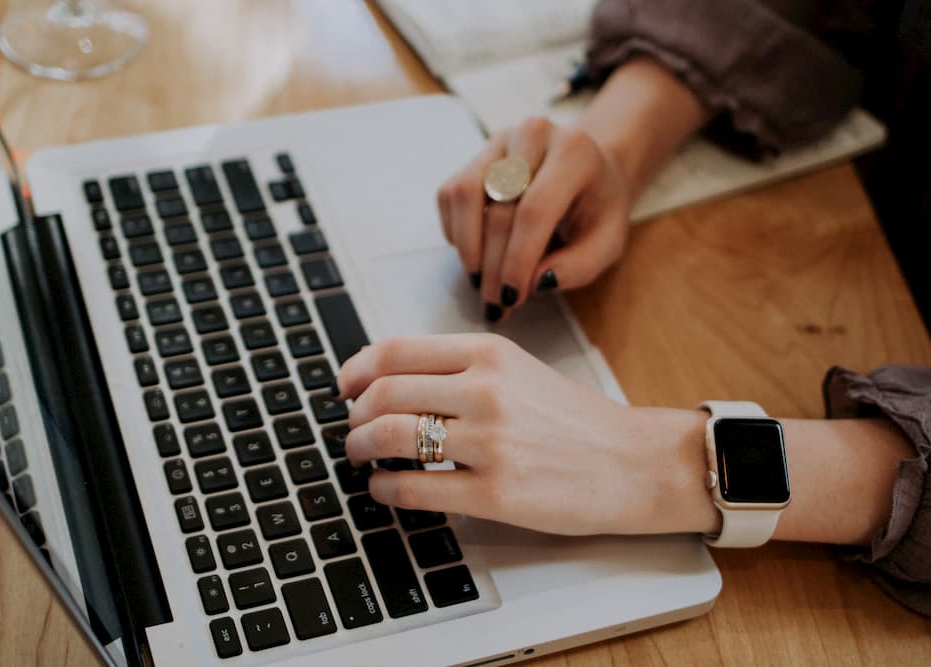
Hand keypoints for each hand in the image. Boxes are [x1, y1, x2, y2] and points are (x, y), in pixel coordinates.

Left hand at [336, 333, 715, 535]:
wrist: (635, 463)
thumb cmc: (576, 421)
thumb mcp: (520, 371)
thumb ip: (461, 369)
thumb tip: (392, 380)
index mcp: (489, 354)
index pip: (395, 350)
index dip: (355, 369)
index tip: (344, 386)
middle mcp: (486, 391)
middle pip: (383, 393)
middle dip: (353, 415)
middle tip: (351, 429)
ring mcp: (491, 443)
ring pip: (390, 437)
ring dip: (360, 449)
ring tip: (361, 458)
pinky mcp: (496, 494)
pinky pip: (414, 489)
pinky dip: (383, 490)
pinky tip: (384, 490)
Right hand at [436, 117, 630, 320]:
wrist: (588, 170)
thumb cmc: (597, 207)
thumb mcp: (608, 242)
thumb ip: (580, 266)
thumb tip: (536, 282)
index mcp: (574, 153)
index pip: (534, 210)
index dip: (517, 259)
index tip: (511, 297)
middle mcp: (533, 136)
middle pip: (499, 209)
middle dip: (493, 266)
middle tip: (495, 302)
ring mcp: (500, 141)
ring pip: (465, 195)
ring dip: (468, 247)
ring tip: (480, 280)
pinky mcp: (476, 154)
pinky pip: (450, 195)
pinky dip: (456, 231)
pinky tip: (476, 252)